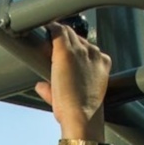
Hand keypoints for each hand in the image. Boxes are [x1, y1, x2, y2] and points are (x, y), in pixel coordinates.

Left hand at [36, 22, 111, 137]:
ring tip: (44, 37)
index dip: (73, 46)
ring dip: (56, 34)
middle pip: (76, 36)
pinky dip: (49, 29)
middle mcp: (93, 52)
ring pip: (67, 32)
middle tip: (49, 44)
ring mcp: (80, 50)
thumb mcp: (77, 97)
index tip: (62, 51)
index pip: (86, 45)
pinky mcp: (66, 51)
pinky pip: (57, 31)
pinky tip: (41, 29)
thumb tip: (40, 85)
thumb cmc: (81, 112)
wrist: (82, 115)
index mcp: (102, 62)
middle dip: (64, 39)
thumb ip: (57, 88)